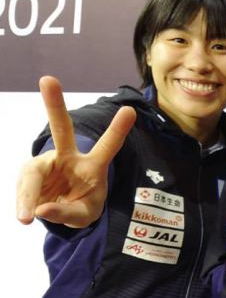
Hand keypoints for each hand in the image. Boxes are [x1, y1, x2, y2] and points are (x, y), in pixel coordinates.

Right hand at [16, 76, 134, 226]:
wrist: (62, 210)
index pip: (108, 146)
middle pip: (61, 129)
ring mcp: (47, 163)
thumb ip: (67, 212)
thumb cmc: (81, 206)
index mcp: (93, 166)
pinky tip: (27, 216)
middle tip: (48, 80)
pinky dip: (24, 204)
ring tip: (27, 217)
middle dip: (54, 105)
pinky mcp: (31, 173)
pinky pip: (25, 189)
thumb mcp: (84, 216)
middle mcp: (69, 158)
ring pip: (33, 172)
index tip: (129, 110)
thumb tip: (42, 209)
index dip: (117, 130)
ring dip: (28, 194)